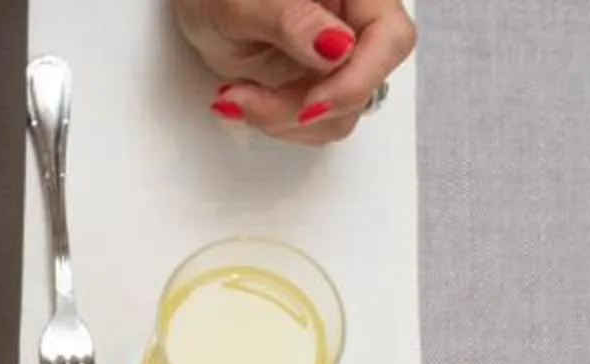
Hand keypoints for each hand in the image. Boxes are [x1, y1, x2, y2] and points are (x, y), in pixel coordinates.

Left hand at [176, 0, 416, 144]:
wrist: (199, 5)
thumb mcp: (241, 2)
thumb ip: (291, 19)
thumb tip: (336, 45)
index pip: (390, 39)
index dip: (357, 79)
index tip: (312, 104)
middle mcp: (353, 24)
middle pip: (365, 84)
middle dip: (307, 106)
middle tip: (248, 100)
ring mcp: (338, 60)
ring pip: (340, 114)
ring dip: (283, 119)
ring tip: (235, 94)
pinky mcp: (318, 86)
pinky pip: (315, 124)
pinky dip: (276, 122)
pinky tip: (244, 98)